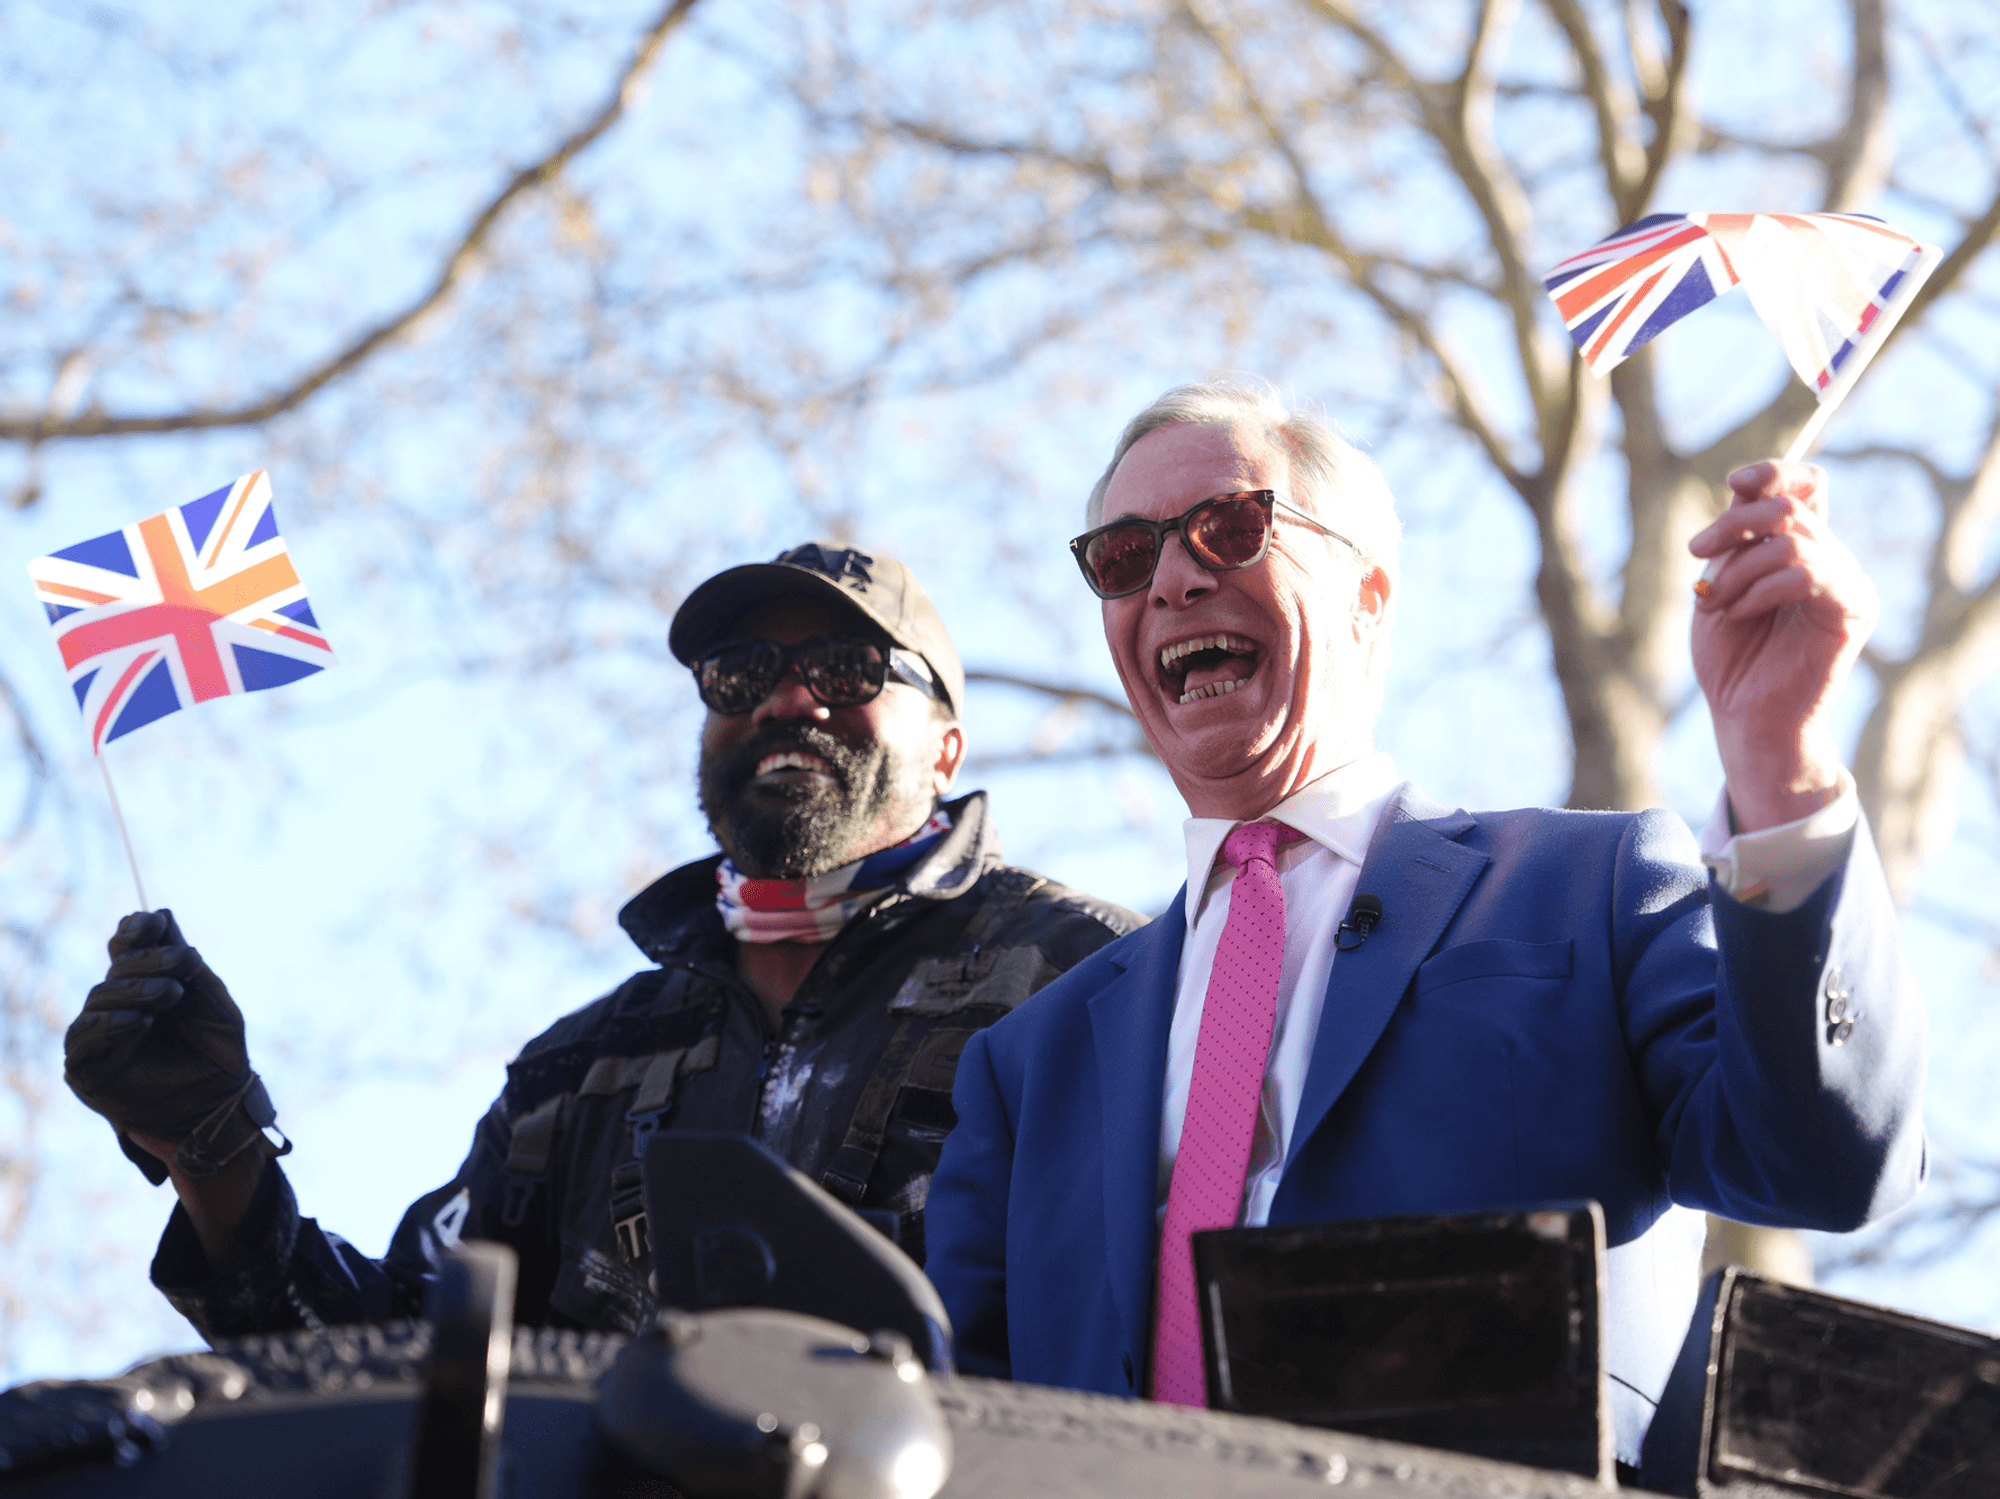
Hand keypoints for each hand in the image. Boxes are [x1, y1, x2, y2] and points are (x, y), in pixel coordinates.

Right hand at [65, 910, 277, 1183]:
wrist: (221, 1104)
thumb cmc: (219, 1053)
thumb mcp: (214, 1003)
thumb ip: (189, 966)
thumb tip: (161, 915)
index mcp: (146, 986)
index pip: (126, 949)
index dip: (135, 932)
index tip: (154, 921)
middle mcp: (118, 1006)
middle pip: (117, 969)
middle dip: (149, 961)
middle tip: (183, 963)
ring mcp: (101, 1036)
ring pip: (99, 997)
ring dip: (135, 990)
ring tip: (169, 994)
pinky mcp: (87, 1067)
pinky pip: (84, 1038)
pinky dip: (111, 1024)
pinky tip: (140, 1021)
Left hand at [1689, 461, 1877, 831]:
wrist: (1744, 719)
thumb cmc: (1730, 658)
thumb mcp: (1721, 585)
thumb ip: (1736, 540)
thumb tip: (1743, 486)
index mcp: (1801, 549)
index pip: (1806, 485)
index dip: (1773, 473)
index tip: (1735, 482)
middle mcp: (1831, 560)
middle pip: (1790, 506)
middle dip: (1733, 525)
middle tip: (1698, 552)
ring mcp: (1847, 584)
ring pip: (1793, 539)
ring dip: (1739, 567)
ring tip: (1715, 602)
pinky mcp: (1852, 611)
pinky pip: (1806, 574)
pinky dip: (1759, 589)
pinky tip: (1737, 614)